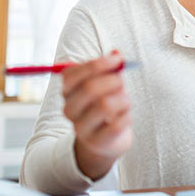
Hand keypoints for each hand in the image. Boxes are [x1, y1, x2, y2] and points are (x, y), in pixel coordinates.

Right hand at [62, 51, 132, 179]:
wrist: (107, 139)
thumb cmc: (106, 102)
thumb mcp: (106, 82)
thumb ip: (110, 67)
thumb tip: (117, 53)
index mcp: (67, 90)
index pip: (73, 73)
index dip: (99, 63)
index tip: (119, 59)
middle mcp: (69, 109)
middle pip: (89, 88)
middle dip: (113, 80)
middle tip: (122, 82)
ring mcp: (80, 128)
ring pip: (105, 105)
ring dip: (123, 99)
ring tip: (126, 101)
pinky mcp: (96, 142)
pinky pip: (116, 125)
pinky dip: (127, 116)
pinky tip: (126, 116)